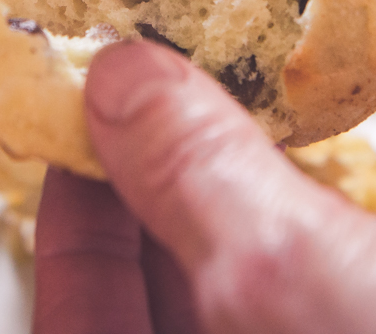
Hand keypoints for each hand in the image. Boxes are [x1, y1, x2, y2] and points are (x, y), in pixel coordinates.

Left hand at [34, 40, 375, 333]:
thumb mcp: (309, 280)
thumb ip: (193, 182)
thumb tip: (115, 84)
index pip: (73, 304)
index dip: (66, 198)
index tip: (80, 101)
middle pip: (142, 286)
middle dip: (143, 176)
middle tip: (147, 71)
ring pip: (224, 274)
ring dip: (218, 178)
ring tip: (219, 82)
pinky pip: (299, 275)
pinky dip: (291, 204)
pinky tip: (304, 140)